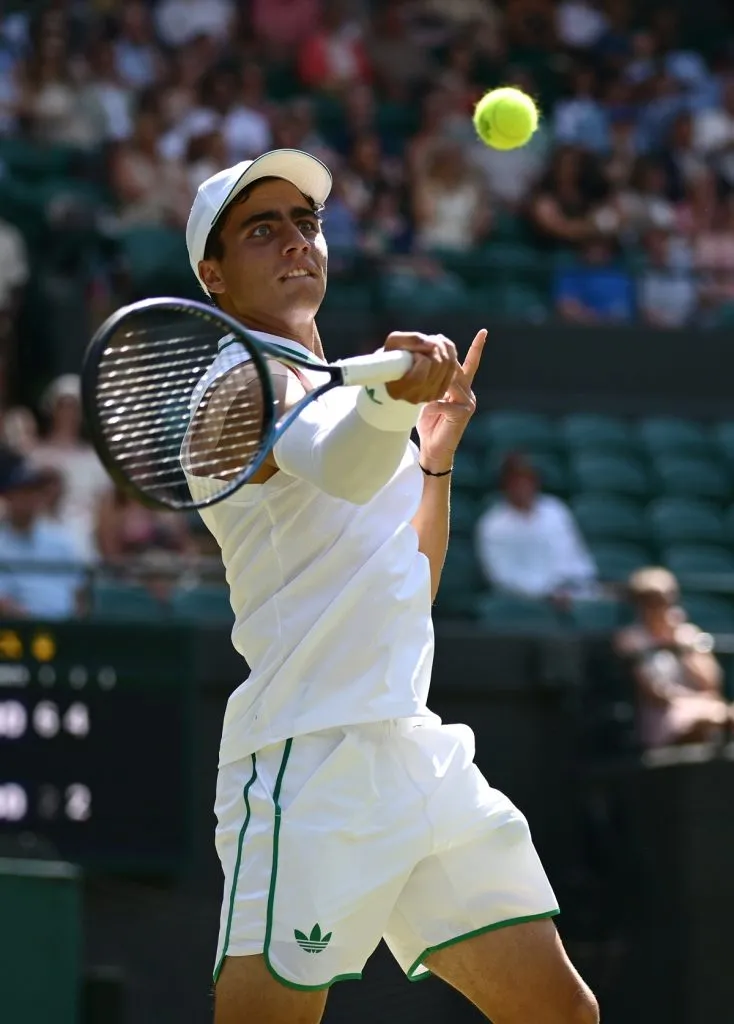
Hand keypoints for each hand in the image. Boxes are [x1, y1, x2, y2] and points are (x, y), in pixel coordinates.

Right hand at [383, 332, 457, 404]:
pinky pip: (453, 369)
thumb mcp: (394, 342)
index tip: (413, 353)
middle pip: (438, 364)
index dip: (420, 355)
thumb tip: (433, 344)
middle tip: (426, 341)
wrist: (394, 370)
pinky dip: (450, 353)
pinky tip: (439, 349)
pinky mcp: (439, 393)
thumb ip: (412, 340)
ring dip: (442, 347)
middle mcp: (415, 397)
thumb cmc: (391, 355)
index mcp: (398, 389)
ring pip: (449, 364)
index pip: (421, 371)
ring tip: (432, 343)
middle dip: (434, 346)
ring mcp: (429, 397)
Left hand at [416, 329, 486, 469]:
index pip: (470, 364)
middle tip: (430, 354)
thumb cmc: (428, 424)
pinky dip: (431, 405)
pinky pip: (443, 401)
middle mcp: (469, 393)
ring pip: (449, 383)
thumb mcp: (428, 398)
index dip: (477, 348)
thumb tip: (422, 365)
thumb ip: (431, 383)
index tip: (483, 332)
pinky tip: (425, 411)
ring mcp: (468, 403)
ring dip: (433, 385)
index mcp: (462, 388)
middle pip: (455, 369)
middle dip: (442, 362)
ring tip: (422, 391)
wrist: (434, 450)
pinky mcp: (463, 413)